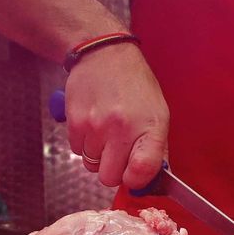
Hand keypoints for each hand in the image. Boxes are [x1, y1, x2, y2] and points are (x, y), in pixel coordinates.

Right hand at [65, 45, 169, 191]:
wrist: (104, 54)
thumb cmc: (135, 85)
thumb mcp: (158, 113)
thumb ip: (157, 148)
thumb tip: (152, 179)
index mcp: (150, 127)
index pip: (142, 170)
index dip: (136, 180)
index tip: (134, 175)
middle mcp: (122, 128)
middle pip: (109, 178)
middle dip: (113, 170)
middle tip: (118, 153)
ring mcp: (96, 126)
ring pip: (91, 166)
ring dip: (98, 155)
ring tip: (105, 131)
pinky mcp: (75, 121)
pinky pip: (77, 151)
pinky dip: (84, 143)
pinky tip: (92, 123)